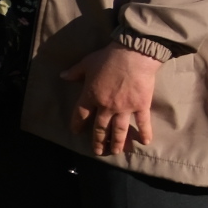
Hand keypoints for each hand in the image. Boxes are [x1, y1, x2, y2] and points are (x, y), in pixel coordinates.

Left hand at [63, 43, 162, 163]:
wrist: (133, 55)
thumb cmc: (108, 58)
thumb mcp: (86, 63)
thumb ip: (75, 72)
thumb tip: (62, 76)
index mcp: (90, 95)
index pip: (81, 114)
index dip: (77, 124)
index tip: (76, 132)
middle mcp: (106, 106)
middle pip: (100, 127)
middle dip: (98, 141)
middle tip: (98, 151)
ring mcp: (124, 108)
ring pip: (119, 130)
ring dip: (117, 142)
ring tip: (116, 152)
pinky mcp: (141, 106)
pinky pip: (143, 123)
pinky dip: (145, 133)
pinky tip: (145, 142)